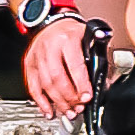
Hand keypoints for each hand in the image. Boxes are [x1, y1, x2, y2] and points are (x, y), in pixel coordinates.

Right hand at [19, 2, 99, 119]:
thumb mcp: (90, 37)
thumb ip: (99, 56)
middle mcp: (49, 48)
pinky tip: (49, 111)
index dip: (81, 84)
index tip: (87, 97)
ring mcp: (37, 56)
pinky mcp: (29, 64)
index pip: (74, 65)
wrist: (52, 22)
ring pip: (45, 84)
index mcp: (67, 39)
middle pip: (57, 78)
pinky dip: (41, 102)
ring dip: (57, 102)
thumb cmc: (73, 33)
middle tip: (78, 107)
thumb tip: (105, 79)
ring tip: (69, 112)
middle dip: (69, 97)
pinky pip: (33, 87)